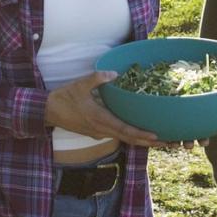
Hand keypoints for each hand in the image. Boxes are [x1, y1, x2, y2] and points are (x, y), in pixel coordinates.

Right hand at [45, 72, 160, 149]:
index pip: (124, 129)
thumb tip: (113, 72)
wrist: (48, 111)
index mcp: (99, 119)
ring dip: (141, 141)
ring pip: (124, 139)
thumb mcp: (79, 84)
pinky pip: (117, 136)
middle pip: (129, 139)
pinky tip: (139, 133)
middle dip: (149, 142)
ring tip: (159, 140)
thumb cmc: (63, 98)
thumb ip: (97, 78)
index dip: (141, 134)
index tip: (156, 136)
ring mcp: (99, 133)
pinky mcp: (96, 132)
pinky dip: (131, 137)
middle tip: (168, 143)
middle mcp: (101, 129)